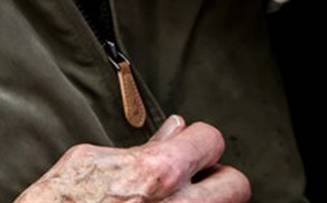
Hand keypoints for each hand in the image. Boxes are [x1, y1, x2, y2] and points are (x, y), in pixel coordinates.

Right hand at [15, 115, 250, 201]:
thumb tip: (174, 130)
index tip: (188, 146)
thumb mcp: (89, 163)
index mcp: (157, 173)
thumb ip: (139, 147)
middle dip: (219, 180)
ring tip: (174, 200)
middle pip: (237, 185)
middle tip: (194, 181)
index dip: (198, 142)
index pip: (211, 140)